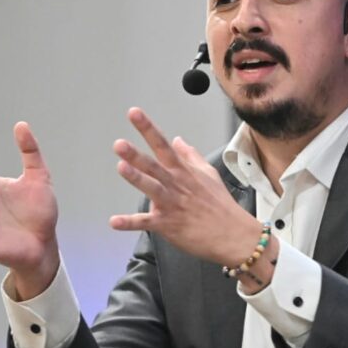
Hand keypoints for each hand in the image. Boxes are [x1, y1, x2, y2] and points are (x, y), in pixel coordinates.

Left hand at [110, 108, 264, 267]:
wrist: (233, 234)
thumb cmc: (221, 205)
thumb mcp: (209, 174)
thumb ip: (191, 156)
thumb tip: (178, 140)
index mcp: (183, 171)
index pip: (162, 144)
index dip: (147, 128)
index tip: (134, 113)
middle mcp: (175, 184)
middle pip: (153, 165)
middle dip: (136, 154)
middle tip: (119, 144)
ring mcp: (171, 204)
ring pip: (151, 188)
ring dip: (136, 178)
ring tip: (120, 167)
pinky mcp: (168, 224)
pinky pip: (145, 222)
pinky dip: (129, 223)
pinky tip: (114, 221)